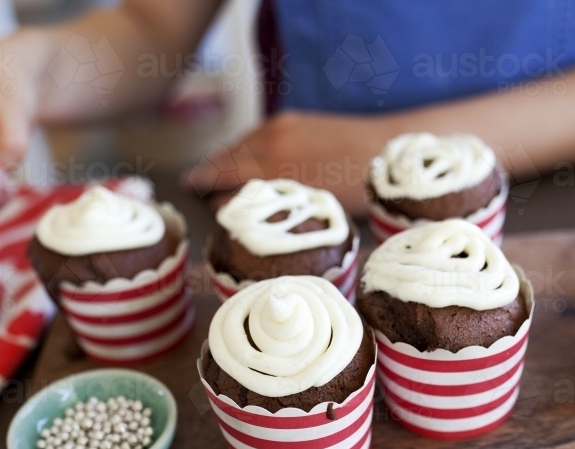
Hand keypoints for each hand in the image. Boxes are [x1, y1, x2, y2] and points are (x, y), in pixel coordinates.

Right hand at [184, 110, 390, 216]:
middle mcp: (272, 139)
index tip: (189, 189)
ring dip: (226, 157)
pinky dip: (245, 147)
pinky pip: (257, 134)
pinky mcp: (294, 119)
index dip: (204, 183)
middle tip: (193, 182)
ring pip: (242, 143)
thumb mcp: (306, 203)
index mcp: (273, 164)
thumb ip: (265, 203)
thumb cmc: (353, 187)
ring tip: (214, 171)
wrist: (385, 147)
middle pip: (228, 156)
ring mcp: (282, 126)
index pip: (224, 173)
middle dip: (210, 169)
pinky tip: (246, 158)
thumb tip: (228, 204)